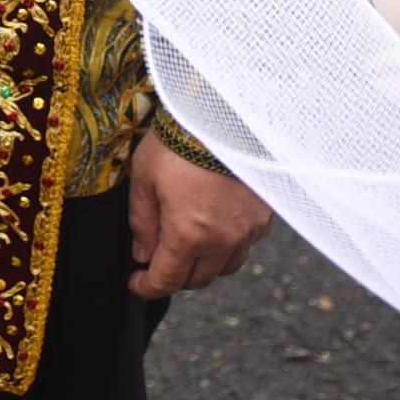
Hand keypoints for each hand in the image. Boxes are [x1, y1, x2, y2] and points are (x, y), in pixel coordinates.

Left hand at [126, 130, 270, 298]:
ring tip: (187, 246)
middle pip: (198, 280)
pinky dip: (227, 245)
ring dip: (203, 265)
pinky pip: (245, 244)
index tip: (135, 282)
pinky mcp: (264, 214)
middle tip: (157, 262)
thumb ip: (142, 221)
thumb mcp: (144, 177)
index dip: (147, 287)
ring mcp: (248, 229)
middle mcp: (222, 240)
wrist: (225, 112)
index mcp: (188, 235)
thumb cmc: (179, 140)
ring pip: (225, 267)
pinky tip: (214, 226)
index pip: (166, 280)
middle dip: (174, 277)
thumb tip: (142, 253)